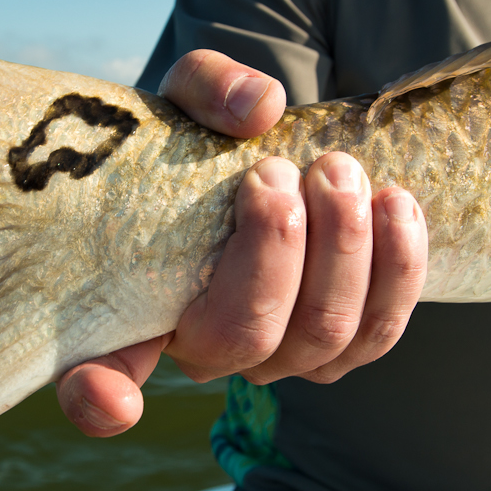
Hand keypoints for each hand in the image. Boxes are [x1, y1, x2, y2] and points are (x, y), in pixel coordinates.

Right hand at [57, 49, 427, 436]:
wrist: (274, 160)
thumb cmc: (207, 139)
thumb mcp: (188, 98)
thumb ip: (207, 89)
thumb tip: (259, 109)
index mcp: (132, 307)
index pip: (94, 379)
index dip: (97, 397)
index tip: (114, 401)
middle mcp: (202, 350)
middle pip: (245, 336)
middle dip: (275, 251)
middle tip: (281, 172)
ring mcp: (277, 358)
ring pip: (322, 335)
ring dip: (342, 248)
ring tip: (339, 170)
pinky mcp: (340, 348)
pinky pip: (378, 330)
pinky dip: (396, 267)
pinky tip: (394, 202)